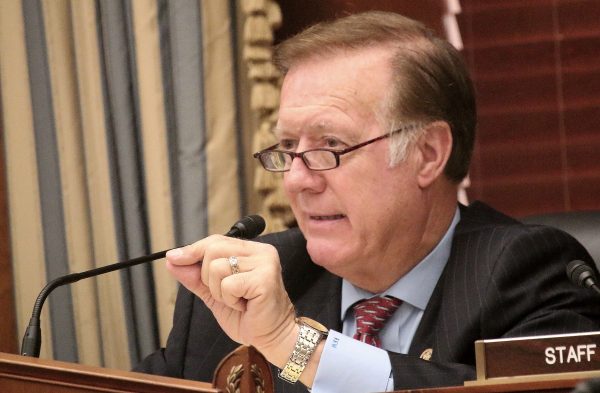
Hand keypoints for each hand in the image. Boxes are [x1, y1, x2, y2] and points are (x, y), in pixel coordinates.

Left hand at [165, 235, 297, 364]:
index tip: (173, 257)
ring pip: (217, 268)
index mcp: (251, 250)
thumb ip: (196, 276)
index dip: (193, 250)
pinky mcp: (265, 279)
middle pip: (213, 249)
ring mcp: (265, 263)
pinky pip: (228, 284)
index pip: (216, 240)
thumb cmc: (248, 315)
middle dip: (208, 278)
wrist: (271, 337)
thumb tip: (172, 260)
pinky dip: (230, 299)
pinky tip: (244, 306)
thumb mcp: (215, 293)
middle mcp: (261, 252)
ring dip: (220, 292)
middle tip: (226, 294)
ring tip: (238, 301)